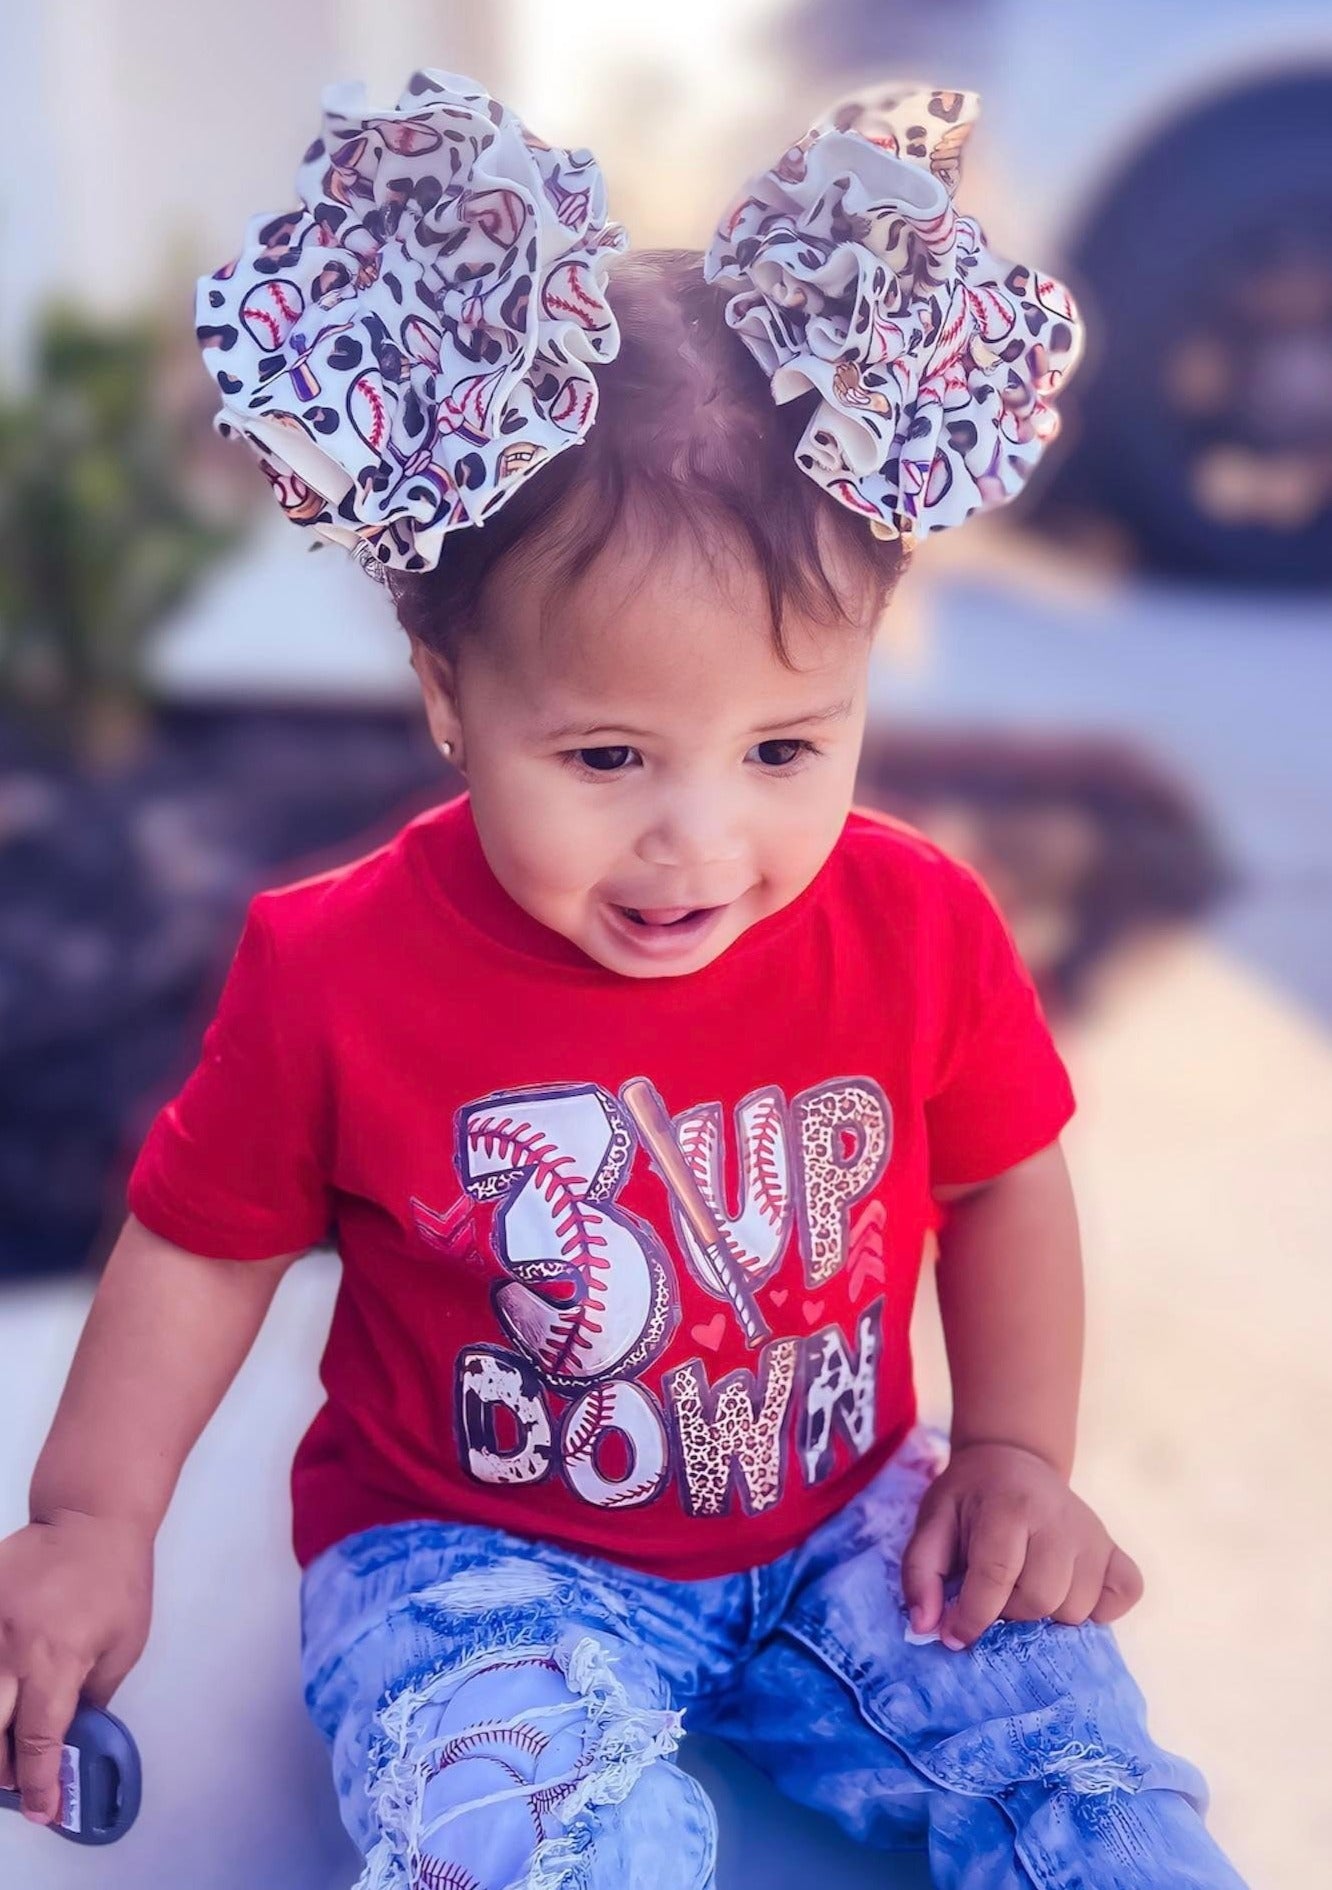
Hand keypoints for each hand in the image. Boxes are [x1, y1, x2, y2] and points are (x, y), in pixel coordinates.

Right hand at [0, 1511, 151, 1823]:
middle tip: (14, 1780)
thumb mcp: (125, 1644)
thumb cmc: (117, 1580)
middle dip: (0, 1768)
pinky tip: (0, 1699)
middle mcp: (11, 1648)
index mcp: (56, 1660)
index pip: (36, 1738)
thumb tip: (71, 1736)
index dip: (37, 1782)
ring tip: (3, 1745)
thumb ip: (93, 1695)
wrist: (91, 1518)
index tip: (43, 1808)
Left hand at [901, 1441, 1142, 1649]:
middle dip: (1009, 1614)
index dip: (972, 1617)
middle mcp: (1057, 1518)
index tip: (955, 1635)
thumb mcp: (932, 1522)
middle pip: (1040, 1601)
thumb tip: (925, 1627)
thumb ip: (921, 1573)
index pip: (996, 1577)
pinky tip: (1069, 1592)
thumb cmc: (969, 1498)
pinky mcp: (1115, 1548)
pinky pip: (1124, 1595)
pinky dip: (1099, 1608)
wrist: (1013, 1459)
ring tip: (1026, 1588)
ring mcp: (1093, 1534)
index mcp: (1008, 1507)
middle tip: (995, 1596)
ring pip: (1078, 1609)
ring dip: (1048, 1614)